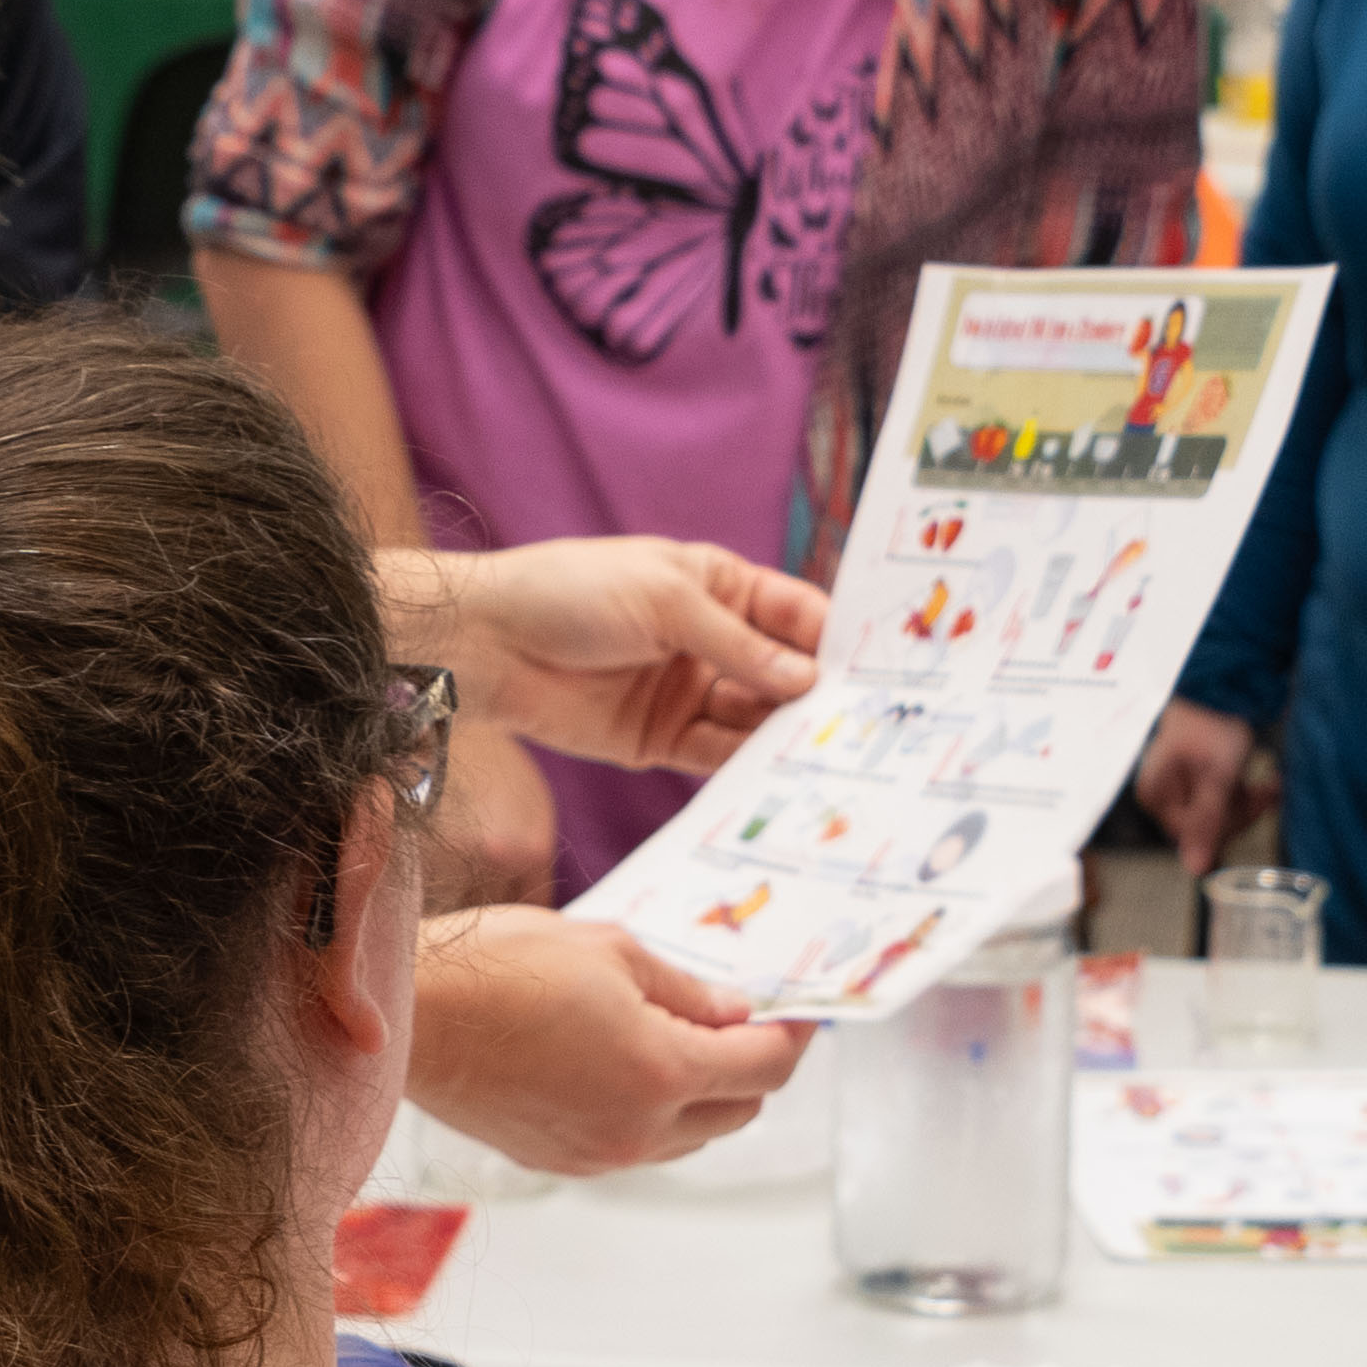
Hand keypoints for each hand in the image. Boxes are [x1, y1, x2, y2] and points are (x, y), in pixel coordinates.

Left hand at [401, 537, 825, 775]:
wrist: (485, 644)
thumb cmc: (570, 593)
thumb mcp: (664, 600)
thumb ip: (737, 644)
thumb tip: (807, 679)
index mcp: (717, 586)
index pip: (793, 614)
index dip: (834, 640)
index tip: (881, 672)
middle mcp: (709, 640)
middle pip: (781, 674)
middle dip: (818, 699)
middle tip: (867, 730)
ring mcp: (685, 691)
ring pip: (753, 719)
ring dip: (786, 739)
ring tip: (831, 762)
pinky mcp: (657, 740)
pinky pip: (713, 756)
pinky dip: (744, 767)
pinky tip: (779, 781)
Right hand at [409, 905, 811, 1171]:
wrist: (410, 1018)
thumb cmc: (499, 970)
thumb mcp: (610, 950)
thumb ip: (686, 990)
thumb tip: (735, 1012)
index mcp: (662, 1072)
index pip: (764, 1066)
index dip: (795, 1035)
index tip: (804, 1013)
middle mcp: (638, 1129)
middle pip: (738, 1112)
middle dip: (754, 1065)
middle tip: (745, 1019)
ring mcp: (598, 1154)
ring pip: (689, 1137)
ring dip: (704, 1094)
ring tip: (680, 1037)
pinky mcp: (559, 1161)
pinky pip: (635, 1145)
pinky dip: (653, 1112)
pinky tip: (626, 1064)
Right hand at [1135, 700, 1274, 864]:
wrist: (1220, 685)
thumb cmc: (1212, 723)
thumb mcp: (1217, 776)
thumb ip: (1207, 823)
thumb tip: (1196, 870)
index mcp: (1157, 795)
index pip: (1194, 835)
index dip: (1229, 824)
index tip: (1257, 804)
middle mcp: (1163, 796)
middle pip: (1207, 828)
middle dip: (1242, 811)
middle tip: (1268, 789)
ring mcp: (1179, 790)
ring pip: (1219, 817)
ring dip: (1248, 803)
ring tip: (1270, 783)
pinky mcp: (1196, 784)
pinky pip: (1221, 803)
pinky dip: (1243, 794)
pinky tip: (1262, 783)